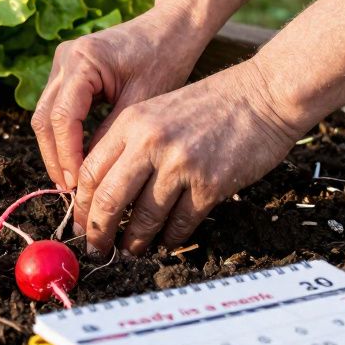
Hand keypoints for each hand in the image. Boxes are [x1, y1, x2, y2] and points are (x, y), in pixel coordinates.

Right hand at [32, 6, 208, 190]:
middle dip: (54, 156)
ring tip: (71, 180)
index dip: (66, 154)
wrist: (171, 29)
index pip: (61, 117)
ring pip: (45, 114)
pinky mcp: (69, 71)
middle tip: (70, 190)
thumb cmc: (164, 59)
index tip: (77, 184)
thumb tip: (89, 175)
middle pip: (43, 117)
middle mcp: (65, 58)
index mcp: (82, 60)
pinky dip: (64, 134)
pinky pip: (57, 108)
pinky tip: (76, 157)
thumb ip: (111, 135)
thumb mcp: (142, 103)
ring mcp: (63, 63)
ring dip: (56, 148)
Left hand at [73, 60, 304, 254]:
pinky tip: (166, 241)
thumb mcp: (158, 112)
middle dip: (99, 231)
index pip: (91, 172)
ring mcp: (181, 165)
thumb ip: (130, 144)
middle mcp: (150, 142)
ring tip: (130, 250)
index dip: (81, 205)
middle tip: (97, 248)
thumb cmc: (211, 104)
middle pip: (109, 199)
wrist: (263, 95)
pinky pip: (181, 223)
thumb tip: (103, 190)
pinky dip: (170, 238)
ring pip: (145, 217)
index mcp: (131, 122)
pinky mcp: (210, 184)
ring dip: (135, 241)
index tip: (80, 223)